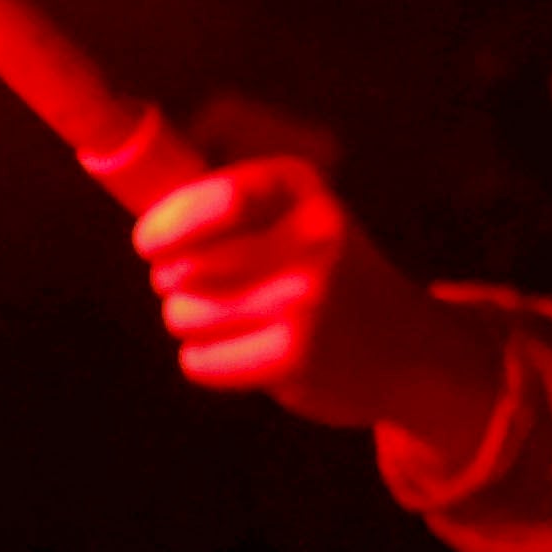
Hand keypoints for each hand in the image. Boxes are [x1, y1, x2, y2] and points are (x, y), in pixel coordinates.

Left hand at [132, 157, 499, 441]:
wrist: (416, 351)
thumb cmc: (328, 277)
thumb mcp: (292, 218)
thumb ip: (220, 205)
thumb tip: (135, 193)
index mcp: (300, 188)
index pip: (209, 199)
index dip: (162, 228)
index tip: (149, 246)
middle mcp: (309, 236)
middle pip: (177, 267)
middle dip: (175, 284)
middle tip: (213, 290)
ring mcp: (306, 297)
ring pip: (181, 315)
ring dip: (194, 326)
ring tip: (244, 323)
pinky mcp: (296, 355)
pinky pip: (197, 360)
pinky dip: (211, 364)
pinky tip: (254, 355)